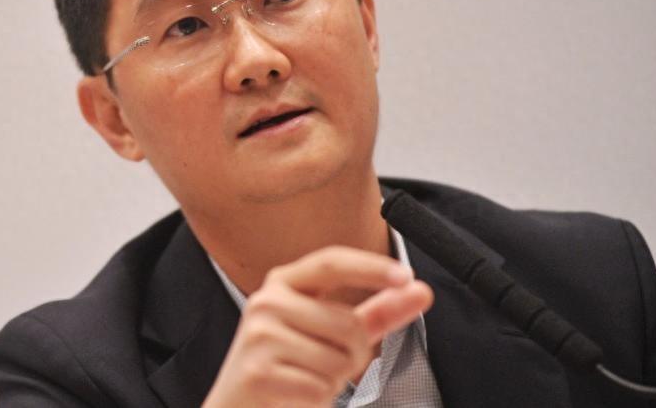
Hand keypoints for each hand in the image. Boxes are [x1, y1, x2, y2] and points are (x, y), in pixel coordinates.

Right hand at [202, 246, 433, 407]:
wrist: (236, 405)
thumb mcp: (327, 331)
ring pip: (338, 361)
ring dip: (332, 381)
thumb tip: (419, 291)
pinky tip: (293, 394)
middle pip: (348, 324)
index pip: (332, 262)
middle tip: (321, 364)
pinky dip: (316, 400)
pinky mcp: (259, 372)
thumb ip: (375, 312)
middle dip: (352, 355)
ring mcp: (259, 336)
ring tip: (304, 378)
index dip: (371, 267)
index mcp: (283, 283)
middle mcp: (267, 302)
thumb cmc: (285, 365)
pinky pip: (319, 389)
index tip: (405, 278)